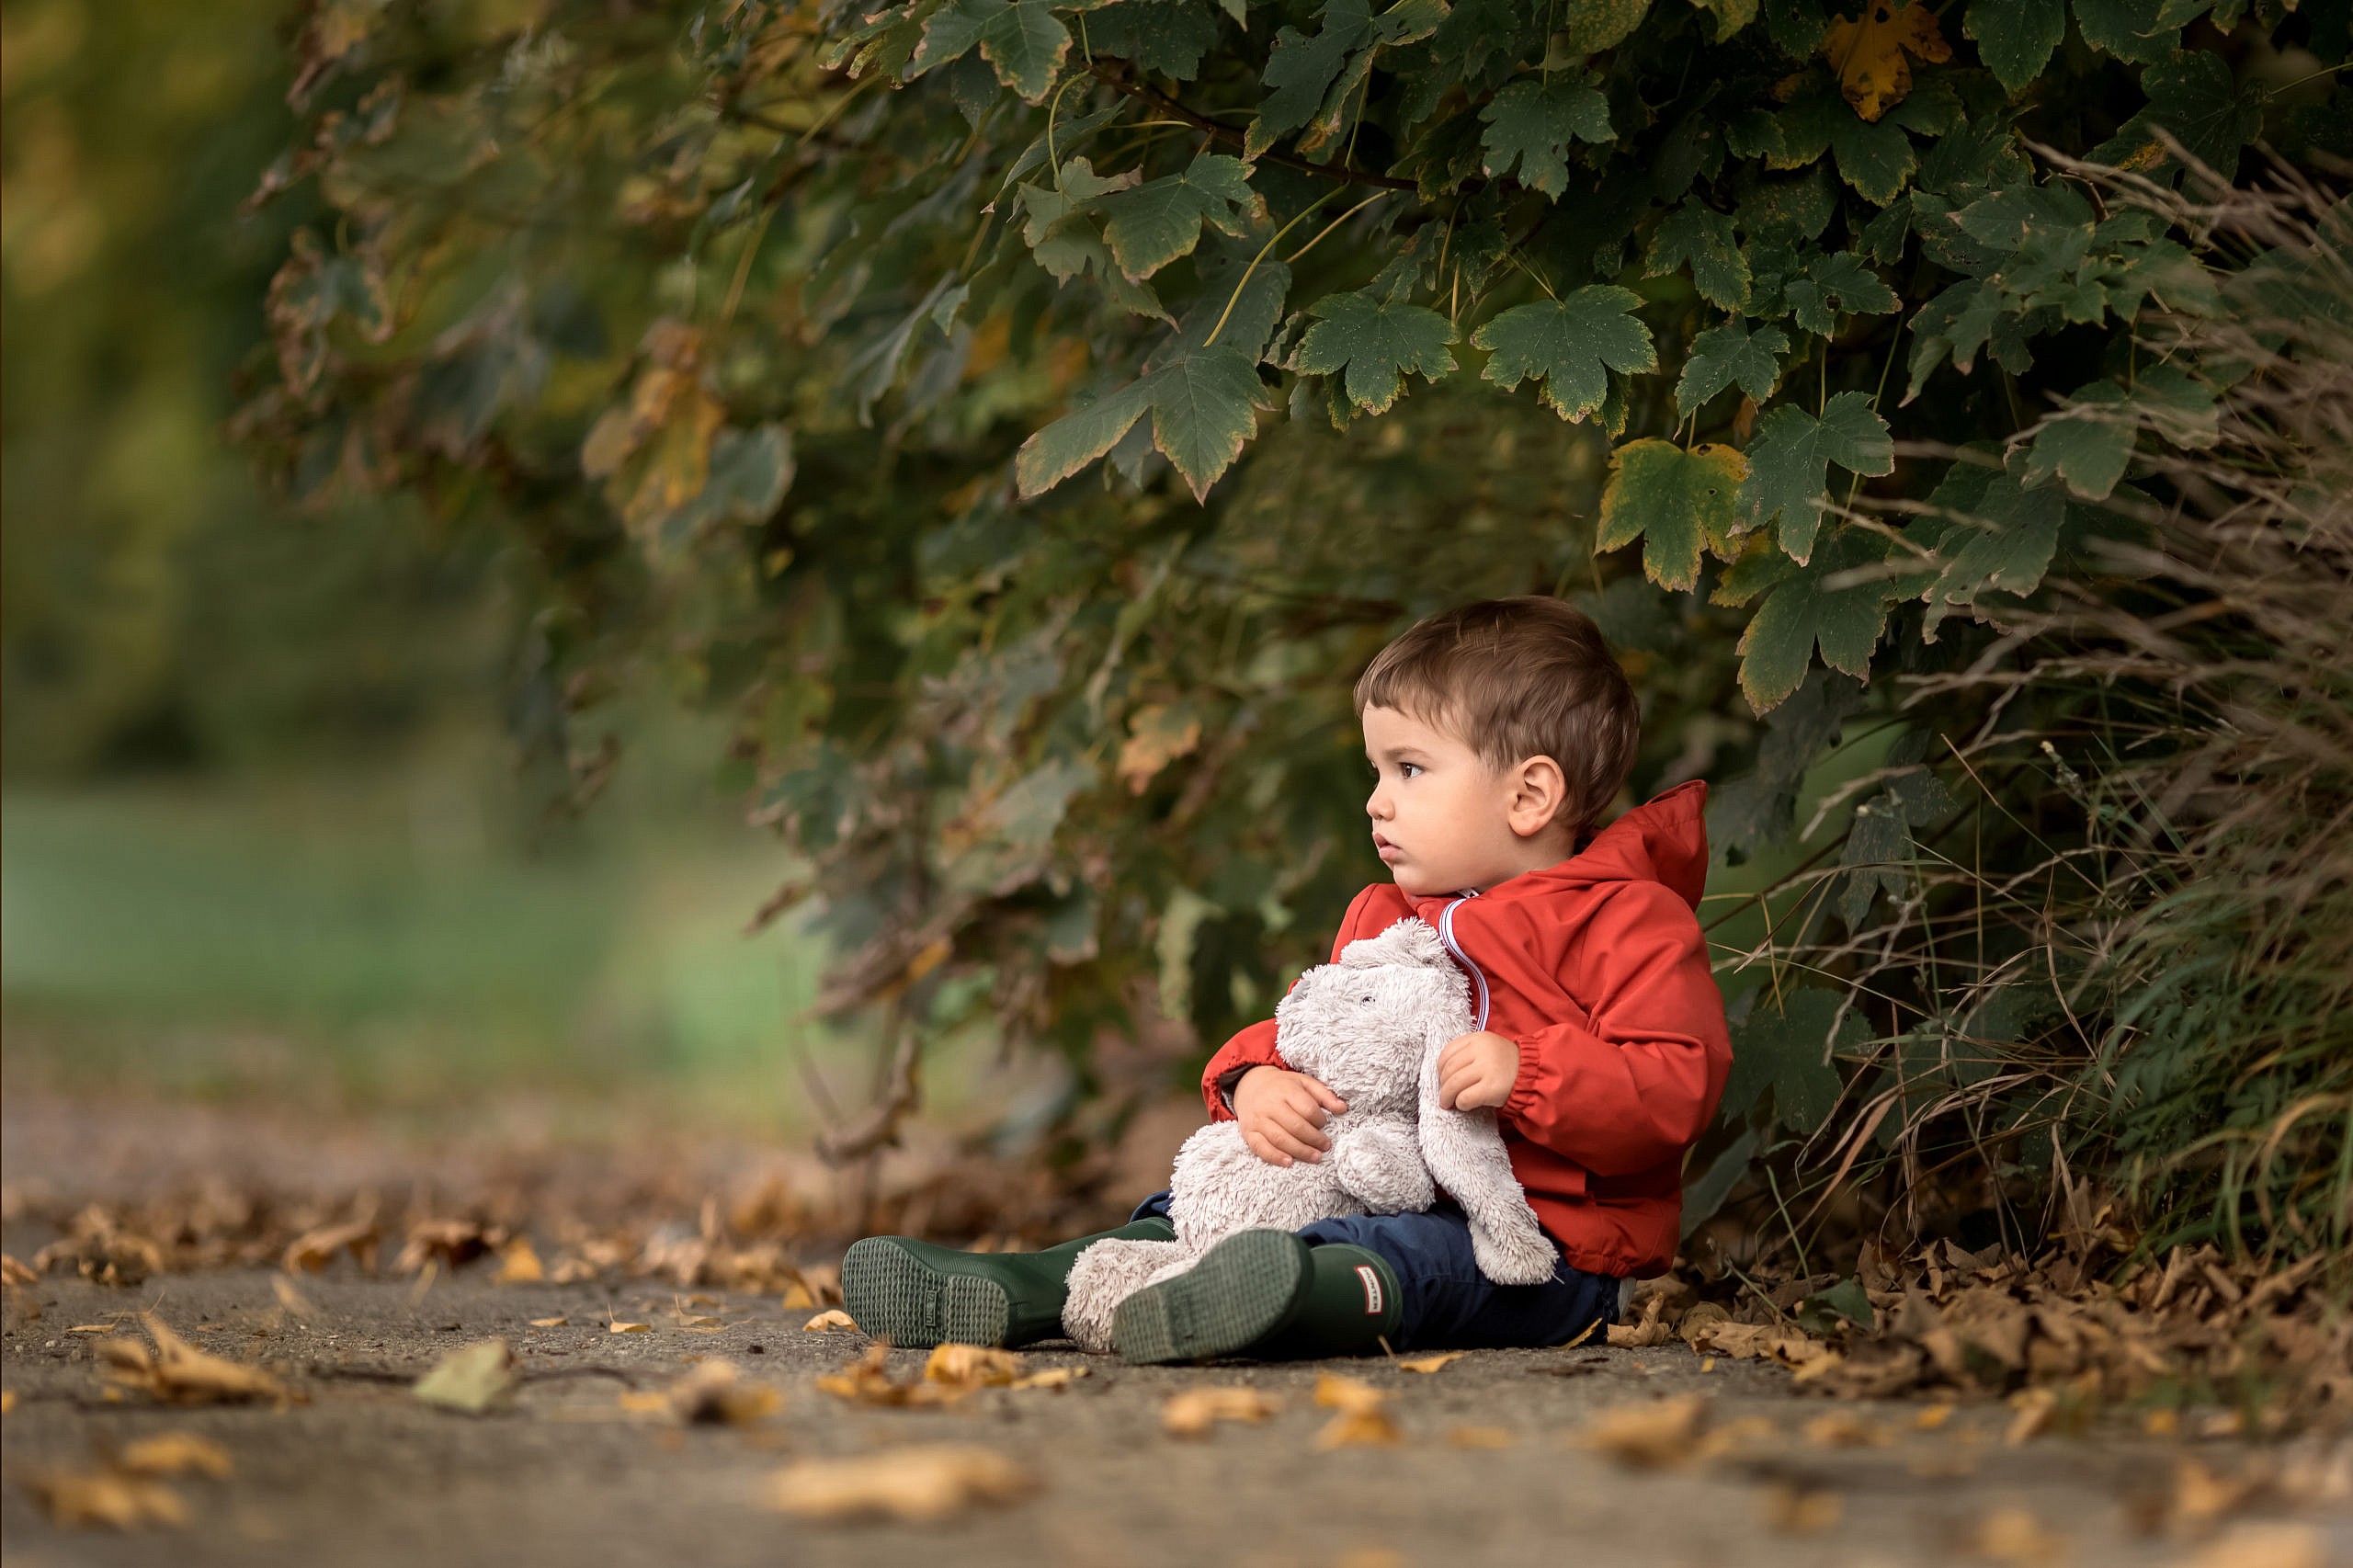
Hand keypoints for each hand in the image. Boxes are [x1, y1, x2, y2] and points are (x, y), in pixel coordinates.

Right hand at [1232, 1065, 1348, 1166]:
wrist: (1250, 1085)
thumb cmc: (1282, 1086)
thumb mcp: (1304, 1083)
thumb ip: (1324, 1094)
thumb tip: (1343, 1108)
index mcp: (1286, 1090)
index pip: (1307, 1109)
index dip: (1320, 1120)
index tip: (1325, 1125)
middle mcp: (1270, 1104)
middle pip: (1295, 1126)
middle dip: (1314, 1139)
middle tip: (1325, 1146)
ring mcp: (1258, 1119)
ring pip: (1280, 1139)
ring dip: (1300, 1151)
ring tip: (1315, 1157)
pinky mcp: (1248, 1132)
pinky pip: (1260, 1147)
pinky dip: (1275, 1157)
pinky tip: (1289, 1162)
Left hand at [1436, 1030, 1518, 1110]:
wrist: (1534, 1075)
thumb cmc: (1507, 1064)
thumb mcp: (1488, 1048)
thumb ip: (1468, 1052)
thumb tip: (1442, 1072)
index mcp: (1478, 1038)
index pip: (1447, 1052)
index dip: (1440, 1068)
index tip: (1442, 1078)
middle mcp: (1482, 1051)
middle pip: (1449, 1070)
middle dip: (1442, 1086)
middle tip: (1444, 1096)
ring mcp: (1487, 1069)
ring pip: (1454, 1084)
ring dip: (1447, 1097)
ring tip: (1448, 1103)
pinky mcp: (1492, 1088)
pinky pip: (1465, 1098)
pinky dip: (1460, 1104)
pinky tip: (1465, 1105)